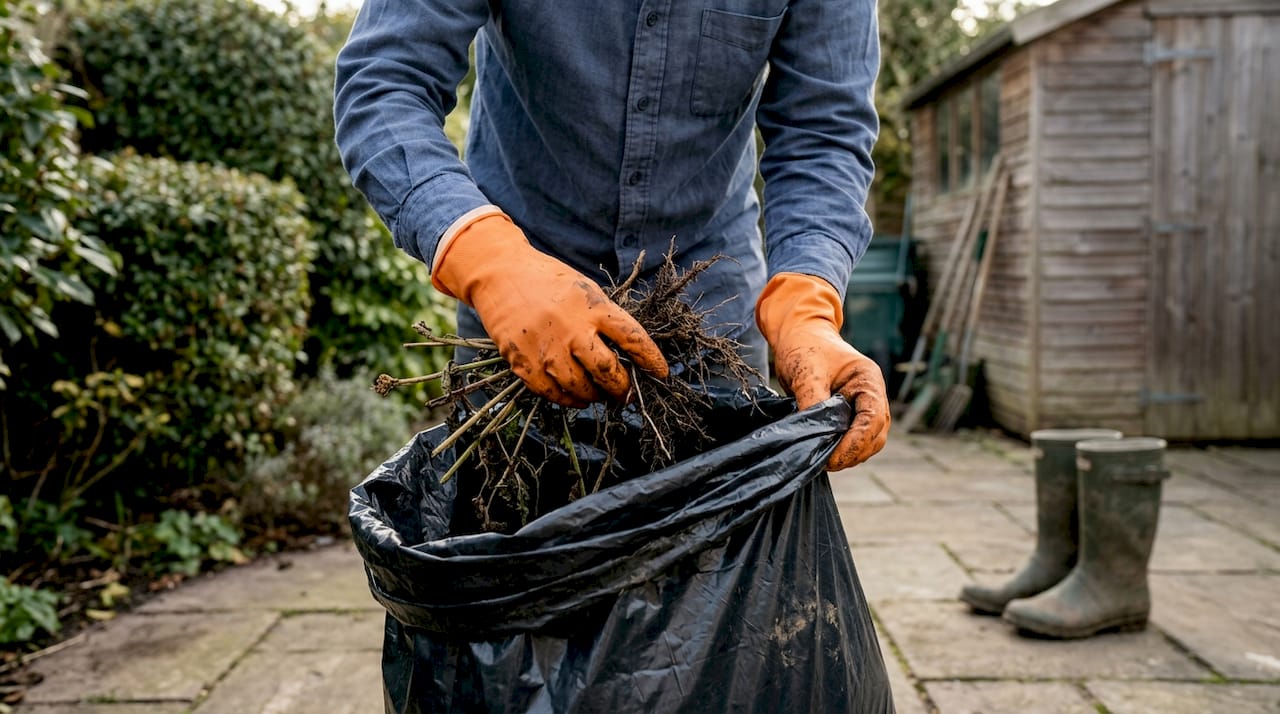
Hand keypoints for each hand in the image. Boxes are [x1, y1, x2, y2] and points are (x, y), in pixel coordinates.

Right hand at [432, 213, 668, 406]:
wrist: (499, 274)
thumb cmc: (548, 281)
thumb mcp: (584, 289)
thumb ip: (604, 318)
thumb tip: (628, 355)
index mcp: (592, 306)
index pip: (633, 338)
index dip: (651, 360)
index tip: (661, 374)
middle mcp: (571, 328)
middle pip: (608, 372)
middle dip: (623, 389)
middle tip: (626, 394)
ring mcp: (546, 348)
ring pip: (581, 389)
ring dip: (595, 397)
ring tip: (598, 394)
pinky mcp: (523, 362)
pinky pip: (552, 393)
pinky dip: (567, 400)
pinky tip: (574, 397)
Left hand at [756, 273, 889, 469]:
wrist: (799, 336)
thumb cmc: (805, 348)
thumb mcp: (807, 372)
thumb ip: (814, 402)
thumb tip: (817, 436)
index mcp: (869, 380)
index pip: (873, 419)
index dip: (856, 443)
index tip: (834, 459)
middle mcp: (873, 394)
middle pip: (877, 435)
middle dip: (854, 452)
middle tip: (827, 463)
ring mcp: (864, 405)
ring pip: (869, 441)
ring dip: (851, 454)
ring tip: (825, 460)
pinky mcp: (852, 414)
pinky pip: (855, 438)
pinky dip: (844, 449)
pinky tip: (825, 453)